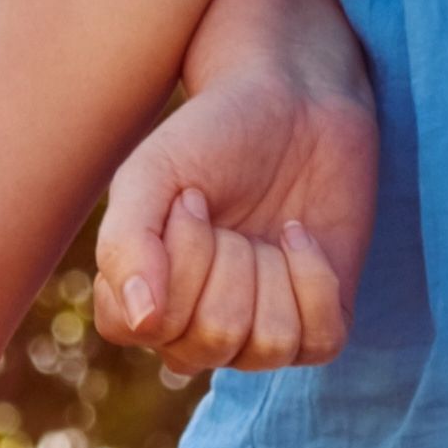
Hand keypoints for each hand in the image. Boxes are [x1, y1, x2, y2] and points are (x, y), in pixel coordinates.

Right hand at [90, 49, 380, 379]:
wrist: (292, 102)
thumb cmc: (210, 139)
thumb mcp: (152, 172)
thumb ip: (126, 243)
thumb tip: (143, 320)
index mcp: (142, 303)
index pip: (143, 328)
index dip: (178, 258)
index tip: (190, 201)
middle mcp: (195, 331)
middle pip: (212, 338)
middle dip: (229, 256)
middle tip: (227, 211)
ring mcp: (258, 335)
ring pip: (269, 344)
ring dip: (271, 268)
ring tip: (265, 230)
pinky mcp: (317, 327)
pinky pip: (321, 341)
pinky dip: (315, 277)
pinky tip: (299, 236)